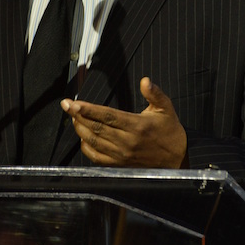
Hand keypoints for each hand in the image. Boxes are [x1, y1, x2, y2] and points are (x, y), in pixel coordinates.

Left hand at [60, 77, 187, 167]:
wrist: (178, 159)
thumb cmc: (170, 131)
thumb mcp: (166, 108)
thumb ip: (155, 93)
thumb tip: (145, 81)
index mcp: (137, 125)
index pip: (107, 116)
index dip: (88, 109)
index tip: (74, 103)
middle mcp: (127, 141)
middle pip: (96, 127)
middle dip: (78, 116)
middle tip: (66, 106)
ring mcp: (122, 155)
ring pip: (94, 141)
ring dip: (80, 129)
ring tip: (72, 117)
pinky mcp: (119, 164)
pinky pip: (97, 157)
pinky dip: (86, 147)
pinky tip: (82, 137)